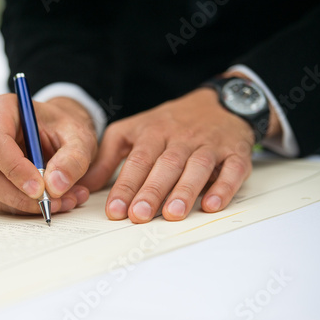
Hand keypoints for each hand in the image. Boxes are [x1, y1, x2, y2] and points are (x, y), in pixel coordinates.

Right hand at [0, 94, 97, 213]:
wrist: (61, 134)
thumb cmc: (64, 128)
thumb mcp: (79, 137)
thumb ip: (73, 159)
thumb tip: (56, 186)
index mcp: (1, 109)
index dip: (15, 169)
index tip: (40, 189)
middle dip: (22, 196)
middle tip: (56, 203)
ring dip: (29, 205)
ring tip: (66, 200)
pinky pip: (0, 202)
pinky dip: (28, 208)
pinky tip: (55, 201)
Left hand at [80, 88, 256, 222]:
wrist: (218, 103)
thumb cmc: (169, 123)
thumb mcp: (132, 131)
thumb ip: (108, 158)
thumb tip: (84, 186)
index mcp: (152, 132)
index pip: (137, 160)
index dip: (125, 186)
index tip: (115, 210)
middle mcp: (180, 137)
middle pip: (165, 164)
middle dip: (152, 191)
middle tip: (139, 216)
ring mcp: (209, 144)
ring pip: (197, 166)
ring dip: (185, 190)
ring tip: (172, 214)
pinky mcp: (235, 152)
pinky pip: (232, 169)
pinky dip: (224, 186)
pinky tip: (212, 204)